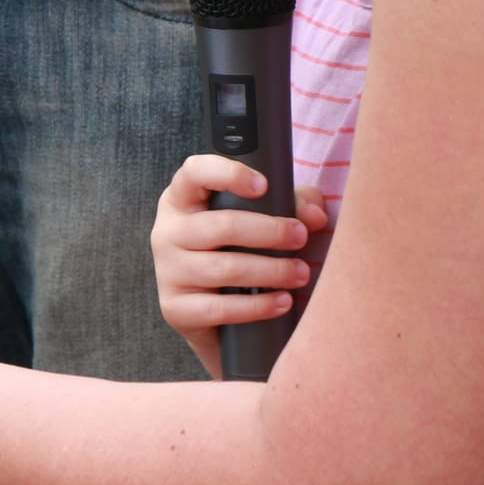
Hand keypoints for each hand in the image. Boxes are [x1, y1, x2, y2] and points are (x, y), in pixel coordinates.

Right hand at [149, 155, 326, 378]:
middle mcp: (168, 232)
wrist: (207, 312)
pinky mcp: (175, 309)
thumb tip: (315, 214)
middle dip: (270, 232)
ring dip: (271, 271)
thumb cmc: (234, 251)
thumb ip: (290, 204)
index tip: (264, 185)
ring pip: (225, 268)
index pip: (194, 173)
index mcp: (182, 199)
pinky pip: (220, 308)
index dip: (228, 174)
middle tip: (300, 237)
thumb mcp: (258, 219)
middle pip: (222, 226)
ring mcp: (168, 272)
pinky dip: (257, 306)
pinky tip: (282, 302)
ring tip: (301, 274)